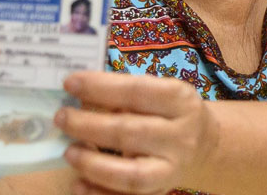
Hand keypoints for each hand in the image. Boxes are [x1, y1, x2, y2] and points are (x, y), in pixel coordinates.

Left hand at [59, 71, 215, 194]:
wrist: (205, 146)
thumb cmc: (172, 113)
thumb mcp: (161, 94)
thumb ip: (126, 94)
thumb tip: (80, 97)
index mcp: (180, 100)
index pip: (137, 91)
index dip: (101, 87)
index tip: (70, 83)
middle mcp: (181, 136)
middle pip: (129, 131)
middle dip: (88, 125)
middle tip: (61, 118)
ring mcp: (172, 168)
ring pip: (130, 173)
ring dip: (92, 163)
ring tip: (68, 151)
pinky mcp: (161, 191)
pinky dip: (99, 193)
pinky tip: (78, 183)